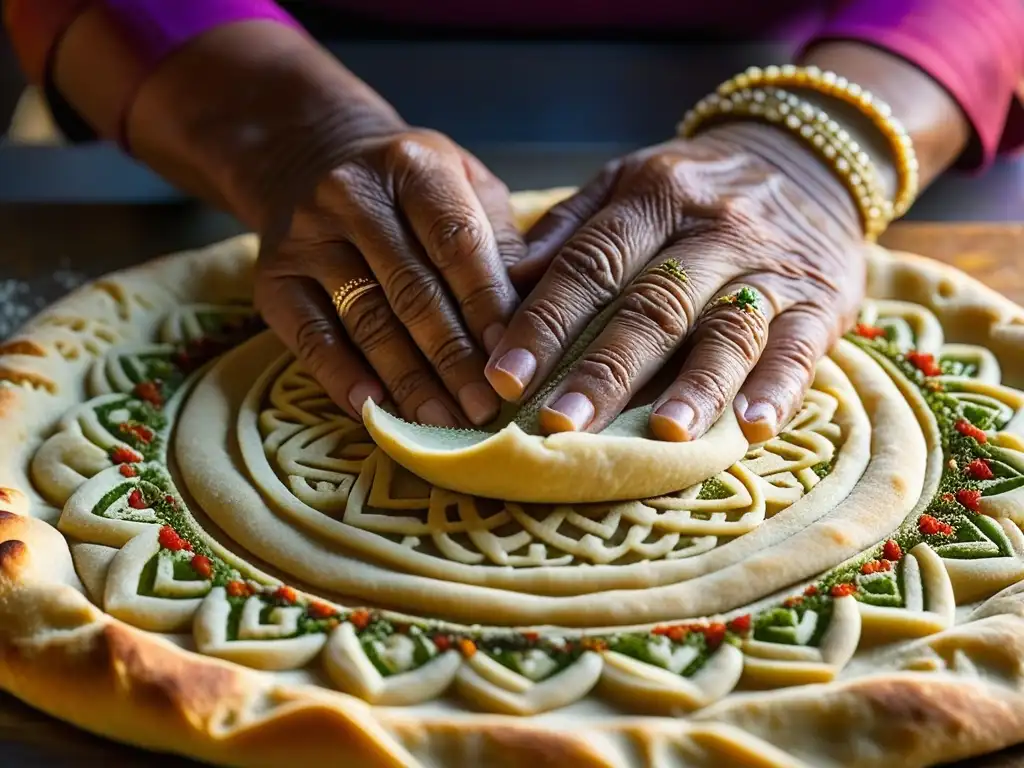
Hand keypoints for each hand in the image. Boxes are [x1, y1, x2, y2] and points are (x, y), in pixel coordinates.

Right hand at [254, 127, 525, 427]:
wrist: (307, 156)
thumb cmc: (410, 186)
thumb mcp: (464, 184)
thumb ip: (499, 241)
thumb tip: (529, 320)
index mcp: (414, 166)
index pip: (456, 241)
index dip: (486, 305)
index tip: (512, 359)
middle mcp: (352, 195)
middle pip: (412, 290)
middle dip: (454, 358)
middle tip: (486, 409)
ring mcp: (305, 237)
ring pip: (366, 321)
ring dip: (409, 381)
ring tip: (446, 425)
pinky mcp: (272, 278)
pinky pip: (311, 337)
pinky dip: (344, 378)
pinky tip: (376, 411)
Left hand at [485, 122, 867, 442]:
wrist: (811, 155)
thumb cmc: (698, 184)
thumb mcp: (631, 178)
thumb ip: (573, 226)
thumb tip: (510, 281)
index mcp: (655, 197)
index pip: (592, 264)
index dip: (546, 322)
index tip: (506, 377)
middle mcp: (713, 230)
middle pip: (653, 305)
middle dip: (605, 370)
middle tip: (561, 422)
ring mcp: (771, 267)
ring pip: (728, 329)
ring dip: (695, 386)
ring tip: (662, 435)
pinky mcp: (821, 302)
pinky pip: (799, 346)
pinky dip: (779, 387)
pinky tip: (753, 426)